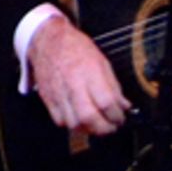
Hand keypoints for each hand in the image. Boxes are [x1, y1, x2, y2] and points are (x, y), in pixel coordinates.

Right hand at [28, 12, 131, 134]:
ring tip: (97, 125)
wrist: (48, 41)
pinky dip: (73, 125)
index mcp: (90, 72)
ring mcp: (59, 93)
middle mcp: (73, 84)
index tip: (120, 118)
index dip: (117, 116)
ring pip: (74, 124)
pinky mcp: (48, 99)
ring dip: (89, 129)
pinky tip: (81, 120)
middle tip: (111, 126)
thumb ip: (113, 86)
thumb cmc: (75, 48)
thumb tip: (123, 105)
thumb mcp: (102, 61)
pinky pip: (60, 121)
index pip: (106, 103)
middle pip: (89, 117)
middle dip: (104, 128)